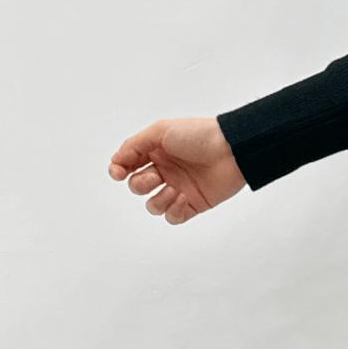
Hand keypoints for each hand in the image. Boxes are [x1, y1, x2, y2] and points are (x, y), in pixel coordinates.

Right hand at [106, 117, 247, 222]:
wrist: (231, 150)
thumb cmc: (199, 135)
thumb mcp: (160, 131)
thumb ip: (135, 145)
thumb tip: (116, 160)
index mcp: (155, 152)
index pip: (127, 165)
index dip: (118, 171)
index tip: (119, 172)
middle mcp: (165, 171)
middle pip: (137, 187)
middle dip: (140, 184)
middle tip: (157, 177)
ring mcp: (178, 188)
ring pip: (153, 206)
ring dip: (158, 200)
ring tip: (174, 189)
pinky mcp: (193, 204)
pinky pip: (172, 217)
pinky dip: (173, 210)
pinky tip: (184, 197)